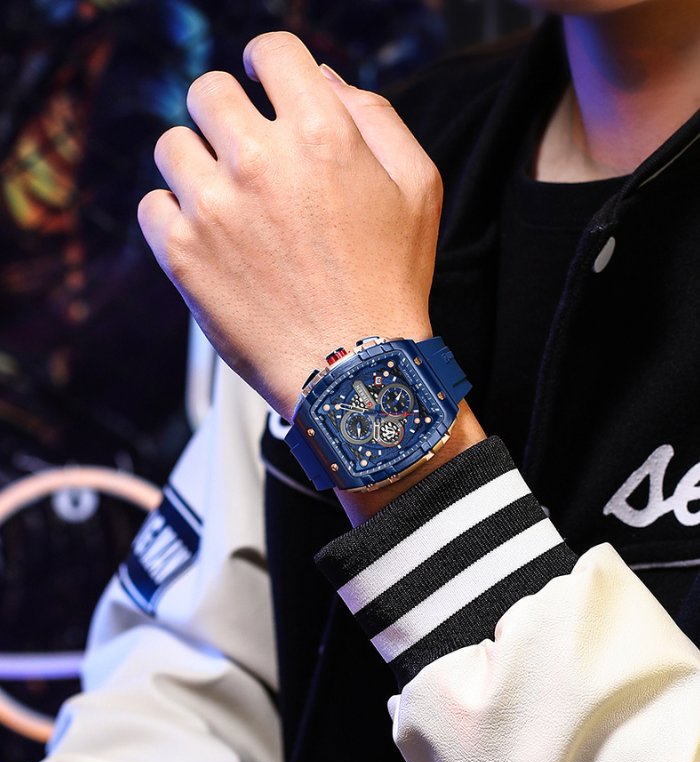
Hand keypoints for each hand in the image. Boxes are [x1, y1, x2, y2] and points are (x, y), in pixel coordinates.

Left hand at [138, 32, 441, 420]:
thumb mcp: (416, 187)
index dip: (266, 62)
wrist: (354, 371)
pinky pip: (152, 205)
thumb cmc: (389, 283)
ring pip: (173, 145)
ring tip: (227, 201)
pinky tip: (208, 238)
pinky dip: (174, 215)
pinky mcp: (181, 254)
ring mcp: (213, 208)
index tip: (262, 81)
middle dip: (228, 115)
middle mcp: (260, 161)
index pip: (271, 51)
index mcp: (321, 134)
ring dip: (198, 164)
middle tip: (245, 151)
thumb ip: (374, 116)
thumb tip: (321, 77)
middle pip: (208, 91)